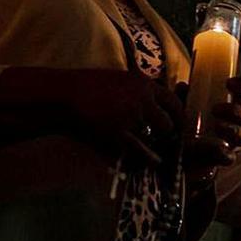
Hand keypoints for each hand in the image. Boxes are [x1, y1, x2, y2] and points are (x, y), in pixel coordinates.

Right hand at [0, 67, 181, 164]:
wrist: (63, 94)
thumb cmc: (88, 86)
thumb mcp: (120, 79)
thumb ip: (140, 91)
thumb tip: (157, 105)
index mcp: (144, 84)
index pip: (173, 102)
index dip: (178, 116)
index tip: (177, 124)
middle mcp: (143, 99)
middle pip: (169, 123)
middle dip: (168, 134)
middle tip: (164, 141)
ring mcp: (132, 117)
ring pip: (156, 137)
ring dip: (154, 144)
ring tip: (149, 149)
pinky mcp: (119, 133)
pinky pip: (139, 151)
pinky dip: (143, 158)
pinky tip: (145, 161)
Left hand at [180, 77, 240, 186]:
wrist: (174, 152)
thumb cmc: (183, 125)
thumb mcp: (181, 107)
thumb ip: (183, 98)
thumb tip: (182, 86)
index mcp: (227, 107)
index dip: (240, 87)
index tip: (229, 83)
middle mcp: (233, 123)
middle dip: (234, 111)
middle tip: (216, 109)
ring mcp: (230, 142)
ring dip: (233, 130)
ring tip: (218, 127)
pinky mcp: (222, 158)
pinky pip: (230, 157)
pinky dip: (225, 153)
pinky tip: (218, 149)